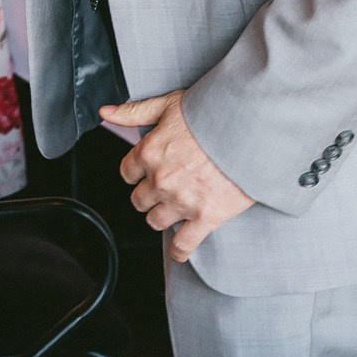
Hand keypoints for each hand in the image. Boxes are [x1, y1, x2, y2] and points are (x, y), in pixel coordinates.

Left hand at [102, 89, 254, 263]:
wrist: (251, 128)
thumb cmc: (212, 113)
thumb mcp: (168, 104)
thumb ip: (134, 112)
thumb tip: (105, 113)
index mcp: (149, 152)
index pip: (127, 173)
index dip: (137, 172)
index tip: (147, 171)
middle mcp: (161, 179)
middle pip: (139, 200)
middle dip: (149, 194)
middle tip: (165, 188)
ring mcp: (182, 201)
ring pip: (155, 221)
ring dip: (161, 216)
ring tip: (174, 209)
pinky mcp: (205, 217)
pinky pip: (183, 244)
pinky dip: (179, 251)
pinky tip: (179, 251)